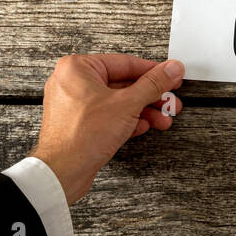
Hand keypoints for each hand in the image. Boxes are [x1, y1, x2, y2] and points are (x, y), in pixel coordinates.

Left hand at [30, 54, 183, 204]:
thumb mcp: (127, 104)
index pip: (126, 63)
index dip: (154, 72)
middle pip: (123, 83)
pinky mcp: (78, 122)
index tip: (171, 76)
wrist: (63, 171)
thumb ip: (153, 84)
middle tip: (170, 101)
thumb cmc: (81, 136)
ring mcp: (74, 103)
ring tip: (161, 119)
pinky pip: (107, 114)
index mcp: (78, 68)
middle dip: (151, 97)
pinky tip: (141, 126)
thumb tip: (171, 69)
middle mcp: (72, 82)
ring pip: (117, 101)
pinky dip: (126, 120)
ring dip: (143, 110)